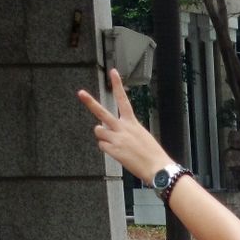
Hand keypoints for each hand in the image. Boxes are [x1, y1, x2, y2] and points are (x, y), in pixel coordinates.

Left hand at [76, 67, 168, 182]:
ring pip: (99, 131)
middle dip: (90, 102)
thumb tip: (111, 131)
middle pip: (102, 113)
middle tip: (80, 93)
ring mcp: (117, 139)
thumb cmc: (153, 153)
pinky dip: (107, 149)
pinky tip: (117, 153)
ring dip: (103, 135)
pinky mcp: (114, 151)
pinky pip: (102, 146)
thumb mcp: (142, 135)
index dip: (118, 85)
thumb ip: (127, 130)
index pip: (123, 100)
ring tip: (114, 142)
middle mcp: (123, 128)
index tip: (113, 72)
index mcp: (132, 122)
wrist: (158, 168)